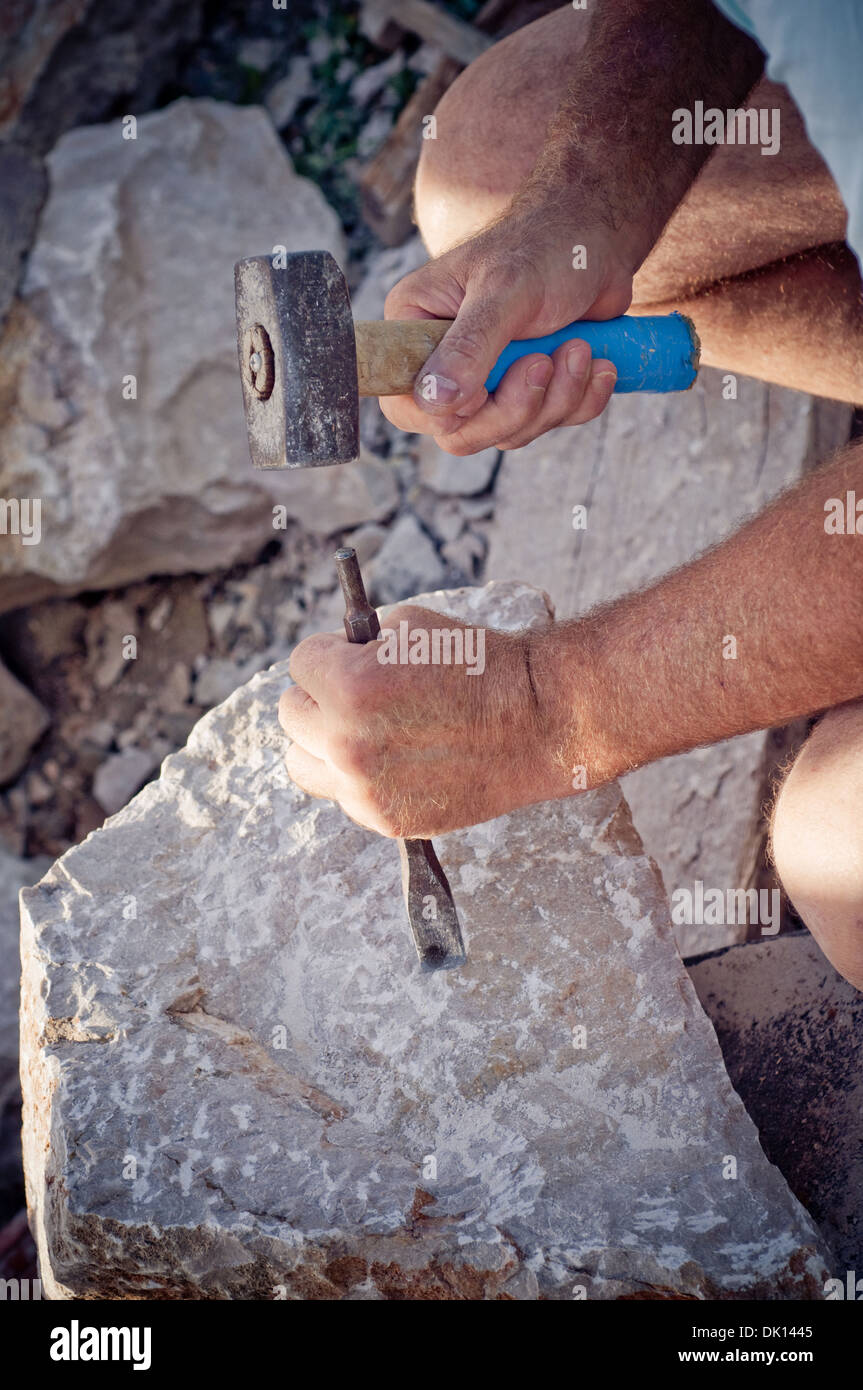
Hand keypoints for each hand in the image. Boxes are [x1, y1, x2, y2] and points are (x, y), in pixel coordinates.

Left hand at [277, 605, 576, 837]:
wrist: (537, 721)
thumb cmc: (479, 664)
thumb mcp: (411, 627)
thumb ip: (358, 646)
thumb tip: (332, 659)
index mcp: (348, 686)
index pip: (300, 663)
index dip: (331, 655)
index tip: (353, 658)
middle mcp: (347, 743)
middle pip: (291, 715)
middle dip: (320, 696)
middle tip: (356, 693)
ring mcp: (364, 788)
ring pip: (303, 763)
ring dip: (324, 744)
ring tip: (363, 731)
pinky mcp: (386, 819)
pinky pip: (344, 796)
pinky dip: (360, 779)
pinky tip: (397, 760)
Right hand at [379, 208, 633, 454]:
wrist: (598, 241)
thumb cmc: (545, 247)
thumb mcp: (505, 290)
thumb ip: (470, 346)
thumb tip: (434, 400)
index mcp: (414, 326)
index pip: (407, 405)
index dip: (451, 413)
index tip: (489, 384)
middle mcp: (442, 361)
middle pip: (461, 433)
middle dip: (515, 408)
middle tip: (546, 362)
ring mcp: (485, 382)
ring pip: (508, 433)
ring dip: (556, 399)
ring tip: (579, 348)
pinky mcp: (525, 391)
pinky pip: (546, 426)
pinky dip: (580, 402)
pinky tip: (597, 364)